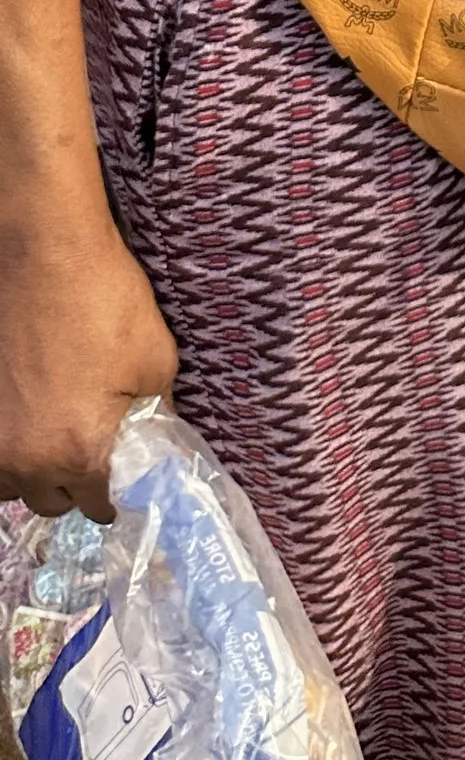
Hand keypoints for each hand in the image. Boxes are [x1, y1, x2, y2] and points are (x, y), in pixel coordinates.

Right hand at [0, 193, 177, 517]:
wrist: (43, 254)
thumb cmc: (105, 301)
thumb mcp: (156, 361)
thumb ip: (155, 416)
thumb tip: (153, 443)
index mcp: (79, 453)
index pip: (99, 505)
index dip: (115, 494)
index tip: (120, 482)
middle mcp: (25, 459)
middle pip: (50, 502)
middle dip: (72, 486)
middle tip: (90, 453)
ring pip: (10, 484)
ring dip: (32, 473)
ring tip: (53, 438)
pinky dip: (6, 451)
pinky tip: (25, 422)